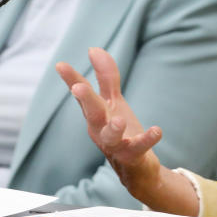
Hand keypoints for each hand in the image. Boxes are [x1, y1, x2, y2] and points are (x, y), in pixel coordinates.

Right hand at [56, 48, 162, 194]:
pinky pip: (139, 147)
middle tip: (77, 88)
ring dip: (113, 129)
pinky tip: (157, 130)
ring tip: (118, 120)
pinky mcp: (133, 155)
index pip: (81, 94)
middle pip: (91, 113)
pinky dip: (147, 139)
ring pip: (110, 137)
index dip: (71, 79)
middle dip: (85, 100)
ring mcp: (115, 144)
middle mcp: (100, 129)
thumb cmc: (120, 130)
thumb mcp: (113, 101)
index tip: (60, 64)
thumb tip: (93, 49)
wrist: (135, 168)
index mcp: (95, 114)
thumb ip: (105, 76)